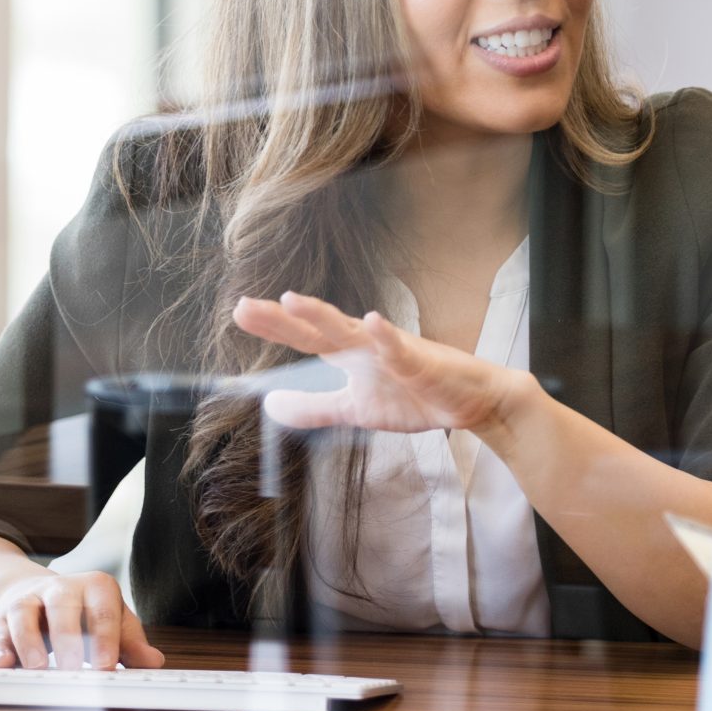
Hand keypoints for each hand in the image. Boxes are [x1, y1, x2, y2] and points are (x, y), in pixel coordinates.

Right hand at [0, 568, 163, 670]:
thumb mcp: (113, 622)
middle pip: (62, 607)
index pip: (103, 611)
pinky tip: (3, 664)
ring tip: (38, 669)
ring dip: (29, 642)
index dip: (105, 638)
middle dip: (67, 638)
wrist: (39, 595)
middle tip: (73, 669)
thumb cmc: (85, 613)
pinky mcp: (3, 616)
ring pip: (24, 613)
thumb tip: (153, 661)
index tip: (107, 667)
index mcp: (95, 587)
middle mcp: (61, 588)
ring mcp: (29, 600)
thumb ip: (131, 642)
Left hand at [232, 290, 529, 438]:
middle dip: (283, 319)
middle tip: (245, 307)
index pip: (305, 338)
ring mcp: (393, 351)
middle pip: (318, 329)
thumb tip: (269, 406)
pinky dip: (386, 338)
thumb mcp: (354, 409)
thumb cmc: (414, 397)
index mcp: (350, 355)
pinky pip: (401, 350)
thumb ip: (313, 407)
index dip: (274, 326)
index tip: (240, 312)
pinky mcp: (421, 363)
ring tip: (292, 301)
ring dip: (323, 316)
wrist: (471, 402)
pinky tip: (371, 322)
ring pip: (352, 331)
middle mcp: (366, 345)